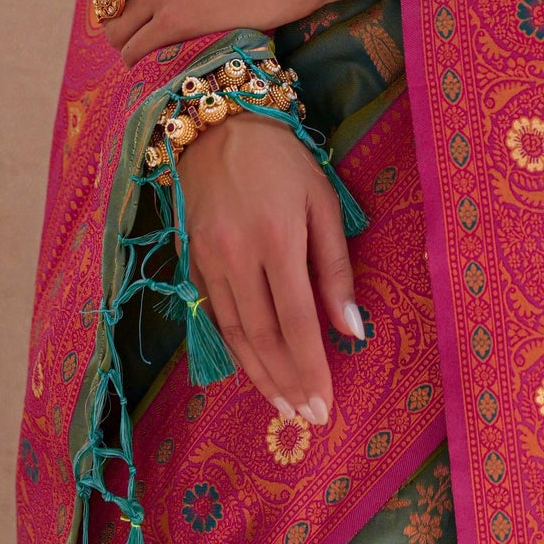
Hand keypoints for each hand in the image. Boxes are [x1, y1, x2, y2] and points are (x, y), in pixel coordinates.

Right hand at [177, 110, 360, 422]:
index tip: (325, 405)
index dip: (310, 369)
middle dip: (286, 383)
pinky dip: (234, 349)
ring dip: (259, 376)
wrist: (217, 125)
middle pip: (262, 338)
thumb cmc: (283, 160)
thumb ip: (336, 268)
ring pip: (234, 334)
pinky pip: (214, 316)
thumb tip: (352, 330)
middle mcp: (237, 255)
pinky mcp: (191, 260)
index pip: (295, 322)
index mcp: (277, 238)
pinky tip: (252, 369)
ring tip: (282, 406)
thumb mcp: (323, 201)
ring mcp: (208, 260)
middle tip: (306, 418)